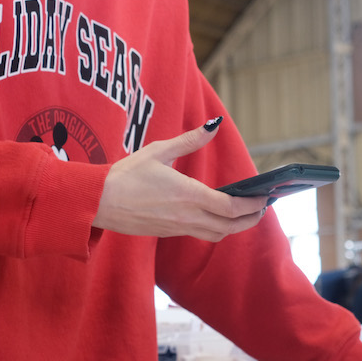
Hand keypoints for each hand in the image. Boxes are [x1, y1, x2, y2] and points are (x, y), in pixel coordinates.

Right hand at [94, 119, 268, 241]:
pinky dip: (215, 228)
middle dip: (250, 219)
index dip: (252, 205)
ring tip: (244, 214)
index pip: (231, 207)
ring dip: (234, 227)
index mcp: (188, 195)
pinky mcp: (168, 233)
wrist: (98, 202)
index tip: (263, 198)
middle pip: (230, 227)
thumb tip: (213, 125)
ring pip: (216, 235)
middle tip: (261, 209)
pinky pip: (200, 234)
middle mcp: (187, 216)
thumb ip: (189, 140)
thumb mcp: (158, 151)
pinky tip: (216, 216)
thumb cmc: (126, 174)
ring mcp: (177, 228)